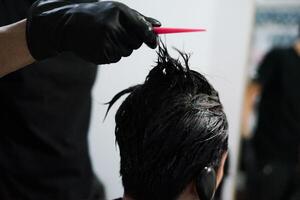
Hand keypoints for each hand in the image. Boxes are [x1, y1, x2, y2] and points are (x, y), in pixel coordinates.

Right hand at [26, 0, 160, 63]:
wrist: (68, 25)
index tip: (154, 44)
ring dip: (120, 47)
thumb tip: (158, 25)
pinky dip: (111, 54)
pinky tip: (100, 45)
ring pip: (126, 52)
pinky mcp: (100, 54)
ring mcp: (105, 42)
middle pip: (136, 43)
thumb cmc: (97, 16)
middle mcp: (111, 26)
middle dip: (131, 40)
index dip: (150, 37)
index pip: (141, 28)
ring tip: (105, 38)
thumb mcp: (117, 11)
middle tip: (116, 32)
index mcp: (117, 12)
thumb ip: (138, 18)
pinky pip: (115, 58)